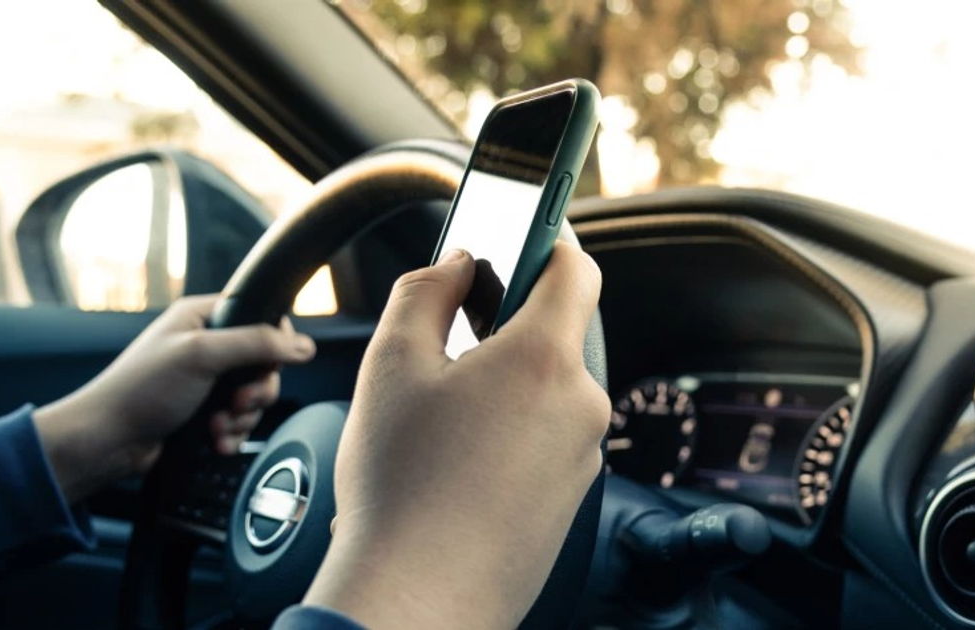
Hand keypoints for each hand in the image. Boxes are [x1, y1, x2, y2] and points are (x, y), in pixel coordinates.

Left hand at [33, 295, 316, 502]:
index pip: (260, 317)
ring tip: (217, 425)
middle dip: (256, 391)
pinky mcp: (204, 410)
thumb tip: (303, 345)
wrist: (107, 442)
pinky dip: (233, 433)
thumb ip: (256, 344)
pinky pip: (240, 420)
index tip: (268, 365)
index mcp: (202, 317)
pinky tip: (216, 440)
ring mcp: (206, 380)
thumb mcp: (202, 355)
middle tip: (237, 402)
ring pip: (254, 396)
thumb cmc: (139, 391)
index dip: (273, 343)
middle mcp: (206, 345)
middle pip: (264, 363)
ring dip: (242, 417)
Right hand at [303, 244, 608, 628]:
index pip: (575, 269)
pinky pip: (546, 441)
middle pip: (554, 336)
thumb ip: (424, 293)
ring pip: (545, 392)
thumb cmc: (401, 489)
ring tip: (440, 426)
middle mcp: (580, 404)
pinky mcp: (572, 497)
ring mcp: (583, 456)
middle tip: (445, 352)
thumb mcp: (391, 367)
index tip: (520, 237)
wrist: (418, 602)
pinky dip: (510, 437)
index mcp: (544, 359)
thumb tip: (457, 266)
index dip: (546, 243)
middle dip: (503, 332)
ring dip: (502, 390)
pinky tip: (459, 466)